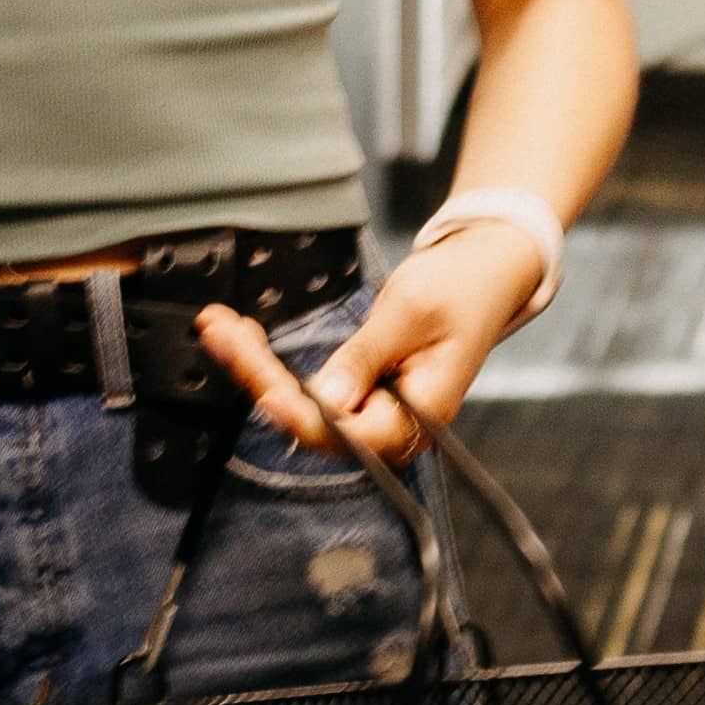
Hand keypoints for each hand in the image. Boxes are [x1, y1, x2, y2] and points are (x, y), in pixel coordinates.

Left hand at [196, 209, 553, 471]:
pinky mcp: (361, 390)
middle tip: (218, 329)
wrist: (486, 269)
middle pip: (313, 421)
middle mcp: (394, 425)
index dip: (298, 414)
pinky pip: (310, 388)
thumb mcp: (409, 312)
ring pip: (303, 404)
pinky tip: (243, 337)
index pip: (346, 434)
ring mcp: (376, 409)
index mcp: (419, 418)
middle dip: (259, 375)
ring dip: (258, 366)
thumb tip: (324, 400)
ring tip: (218, 326)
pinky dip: (275, 361)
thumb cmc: (460, 287)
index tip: (259, 385)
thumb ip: (364, 358)